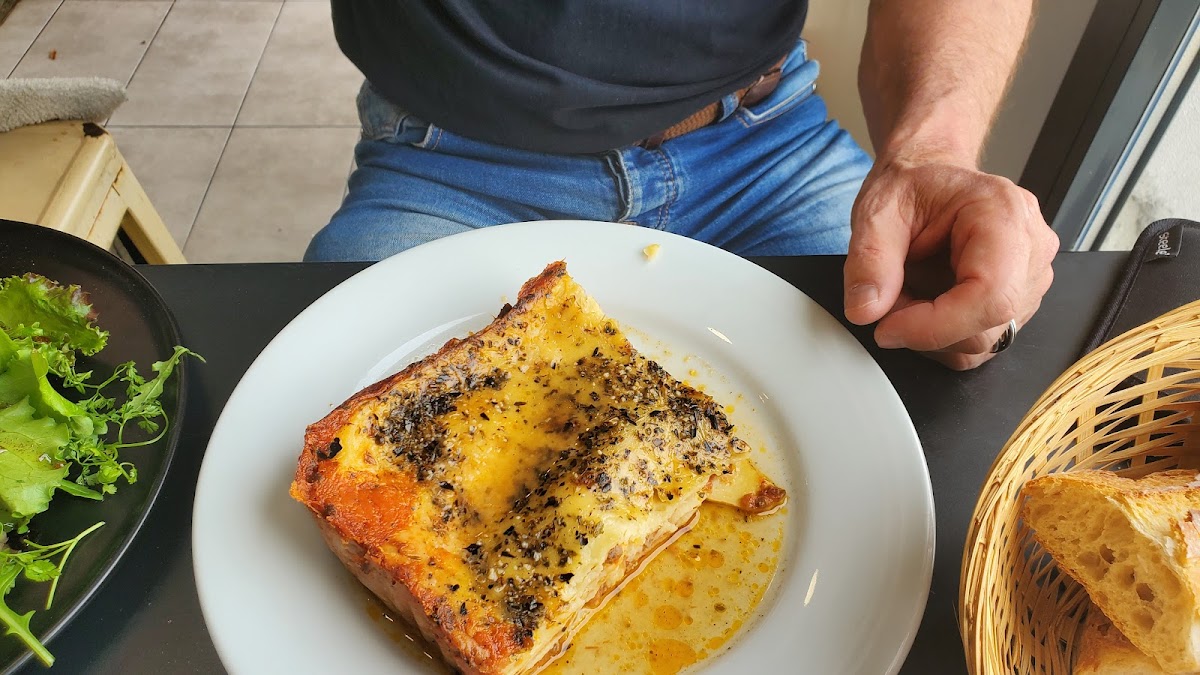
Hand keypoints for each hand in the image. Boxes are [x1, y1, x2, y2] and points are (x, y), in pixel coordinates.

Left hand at [842, 154, 1058, 369]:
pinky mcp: (1020, 300)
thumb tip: (867, 309)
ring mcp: (1031, 277)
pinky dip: (944, 335)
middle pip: (988, 327)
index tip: (886, 328)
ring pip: (983, 342)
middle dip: (925, 327)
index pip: (991, 297)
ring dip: (933, 333)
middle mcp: (1030, 247)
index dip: (935, 326)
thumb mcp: (877, 211)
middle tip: (888, 297)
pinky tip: (928, 302)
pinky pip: (981, 341)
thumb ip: (869, 259)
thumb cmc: (914, 186)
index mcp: (1003, 214)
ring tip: (908, 291)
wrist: (931, 176)